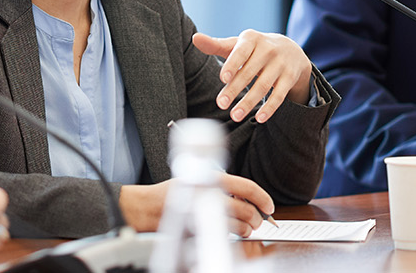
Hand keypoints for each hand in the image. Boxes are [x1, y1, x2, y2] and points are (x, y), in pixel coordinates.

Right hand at [119, 173, 273, 236]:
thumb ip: (218, 184)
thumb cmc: (170, 194)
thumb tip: (244, 197)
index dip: (262, 198)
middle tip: (258, 221)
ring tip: (246, 230)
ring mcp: (204, 214)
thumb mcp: (195, 178)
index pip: (246, 187)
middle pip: (246, 210)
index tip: (269, 206)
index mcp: (210, 179)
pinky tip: (231, 234)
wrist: (147, 208)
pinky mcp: (200, 230)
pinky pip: (224, 237)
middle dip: (257, 219)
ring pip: (239, 226)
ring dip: (247, 230)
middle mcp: (209, 195)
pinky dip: (232, 237)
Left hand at [193, 30, 312, 122]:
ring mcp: (280, 63)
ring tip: (235, 116)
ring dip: (249, 102)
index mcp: (251, 39)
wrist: (290, 50)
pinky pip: (279, 95)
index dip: (232, 64)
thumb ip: (216, 44)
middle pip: (249, 72)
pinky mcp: (290, 77)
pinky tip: (259, 119)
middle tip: (221, 104)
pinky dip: (270, 108)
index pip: (240, 52)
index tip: (222, 78)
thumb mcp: (238, 44)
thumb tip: (195, 39)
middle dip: (234, 89)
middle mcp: (268, 49)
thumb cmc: (254, 49)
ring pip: (263, 86)